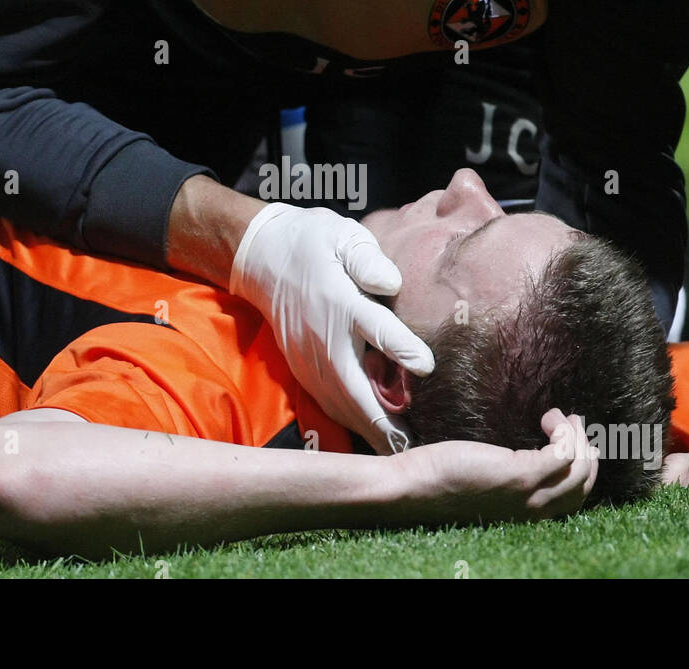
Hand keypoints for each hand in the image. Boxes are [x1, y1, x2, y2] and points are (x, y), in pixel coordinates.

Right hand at [230, 203, 434, 454]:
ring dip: (368, 430)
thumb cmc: (313, 243)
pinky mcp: (302, 370)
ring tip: (401, 453)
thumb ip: (367, 258)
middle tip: (414, 447)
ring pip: (340, 405)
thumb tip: (391, 282)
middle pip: (354, 386)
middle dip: (383, 419)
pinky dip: (351, 424)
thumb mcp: (342, 236)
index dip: (401, 347)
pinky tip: (374, 438)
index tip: (426, 366)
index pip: (374, 326)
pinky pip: (328, 404)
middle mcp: (323, 338)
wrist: (262, 256)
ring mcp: (308, 359)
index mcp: (338, 300)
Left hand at [391, 410, 598, 523]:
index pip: (574, 497)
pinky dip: (564, 431)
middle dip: (587, 451)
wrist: (414, 485)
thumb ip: (511, 472)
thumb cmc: (442, 477)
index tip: (576, 441)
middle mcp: (534, 510)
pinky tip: (549, 417)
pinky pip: (563, 453)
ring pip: (578, 467)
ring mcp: (529, 495)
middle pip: (583, 484)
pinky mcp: (520, 475)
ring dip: (577, 437)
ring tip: (561, 417)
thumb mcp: (487, 478)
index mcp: (528, 513)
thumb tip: (525, 449)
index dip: (583, 467)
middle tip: (576, 424)